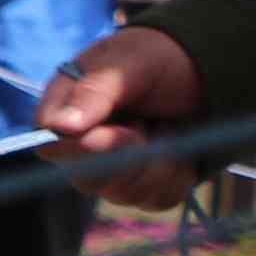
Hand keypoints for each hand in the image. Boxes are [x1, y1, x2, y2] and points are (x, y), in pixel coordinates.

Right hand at [40, 25, 211, 211]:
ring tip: (166, 126)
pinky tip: (179, 145)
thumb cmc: (159, 56)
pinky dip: (177, 175)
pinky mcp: (146, 186)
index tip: (119, 132)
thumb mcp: (130, 63)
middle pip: (87, 179)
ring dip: (157, 163)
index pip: (51, 148)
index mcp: (64, 113)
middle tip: (148, 124)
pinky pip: (157, 199)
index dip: (82, 149)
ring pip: (126, 193)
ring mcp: (114, 171)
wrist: (204, 67)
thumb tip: (59, 126)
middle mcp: (81, 148)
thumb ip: (94, 91)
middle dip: (127, 156)